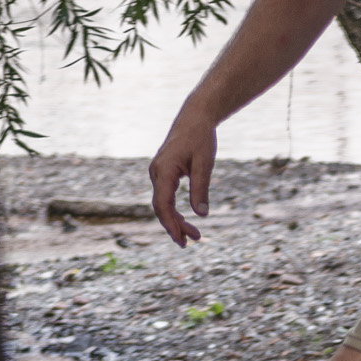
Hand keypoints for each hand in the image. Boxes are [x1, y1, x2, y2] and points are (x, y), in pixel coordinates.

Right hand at [152, 113, 220, 243]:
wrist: (195, 118)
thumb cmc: (200, 137)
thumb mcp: (204, 164)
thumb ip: (201, 188)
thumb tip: (201, 214)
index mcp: (164, 170)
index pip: (163, 204)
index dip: (171, 224)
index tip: (181, 239)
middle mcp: (157, 173)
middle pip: (161, 208)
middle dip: (175, 226)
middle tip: (192, 242)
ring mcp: (158, 173)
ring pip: (163, 204)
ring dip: (176, 221)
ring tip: (194, 236)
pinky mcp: (163, 173)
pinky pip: (166, 197)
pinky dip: (175, 210)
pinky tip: (186, 220)